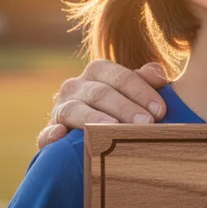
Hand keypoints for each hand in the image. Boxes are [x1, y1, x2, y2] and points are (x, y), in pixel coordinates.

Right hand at [37, 60, 168, 148]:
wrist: (89, 134)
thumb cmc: (119, 109)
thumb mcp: (131, 93)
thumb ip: (144, 81)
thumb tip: (160, 75)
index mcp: (98, 72)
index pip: (119, 76)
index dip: (141, 91)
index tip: (161, 110)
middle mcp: (76, 86)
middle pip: (100, 93)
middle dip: (125, 108)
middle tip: (147, 123)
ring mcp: (60, 109)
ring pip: (75, 110)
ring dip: (95, 119)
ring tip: (114, 129)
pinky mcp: (49, 133)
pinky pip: (46, 133)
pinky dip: (51, 134)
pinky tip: (61, 135)